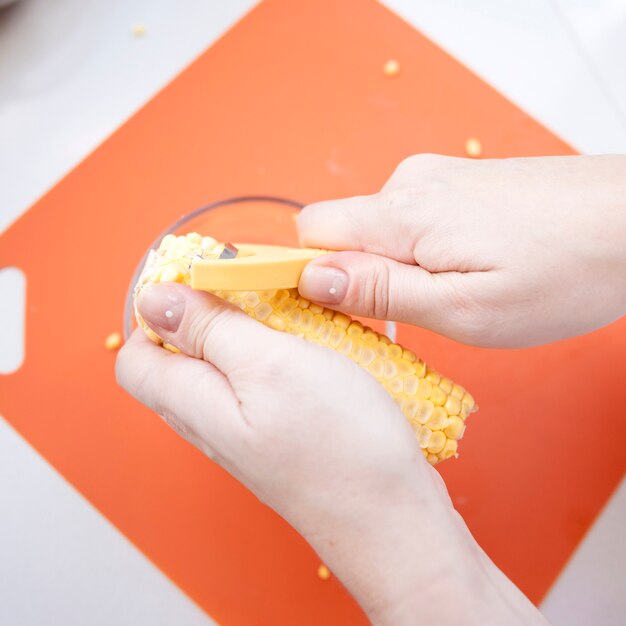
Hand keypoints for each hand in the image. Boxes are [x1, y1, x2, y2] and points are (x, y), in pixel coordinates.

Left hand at [117, 283, 548, 624]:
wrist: (391, 519)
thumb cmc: (337, 443)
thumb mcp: (269, 364)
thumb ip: (209, 329)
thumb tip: (155, 299)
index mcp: (193, 402)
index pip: (135, 355)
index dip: (155, 311)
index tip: (197, 279)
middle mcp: (210, 423)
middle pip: (180, 359)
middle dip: (206, 314)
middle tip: (250, 288)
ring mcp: (244, 433)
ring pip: (222, 370)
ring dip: (247, 332)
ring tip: (287, 313)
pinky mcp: (277, 437)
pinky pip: (257, 386)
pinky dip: (274, 356)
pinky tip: (309, 347)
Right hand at [297, 154, 625, 347]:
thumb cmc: (565, 269)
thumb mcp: (465, 308)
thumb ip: (381, 292)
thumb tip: (312, 280)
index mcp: (401, 215)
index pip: (308, 234)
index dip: (306, 274)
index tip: (331, 310)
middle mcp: (410, 184)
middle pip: (342, 234)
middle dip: (361, 279)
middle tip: (416, 312)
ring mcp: (436, 178)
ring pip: (378, 231)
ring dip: (398, 268)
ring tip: (457, 290)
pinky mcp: (458, 183)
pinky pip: (411, 221)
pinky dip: (423, 251)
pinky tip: (469, 267)